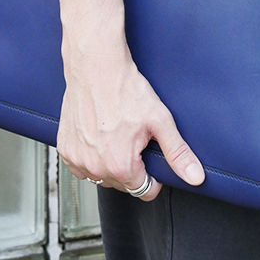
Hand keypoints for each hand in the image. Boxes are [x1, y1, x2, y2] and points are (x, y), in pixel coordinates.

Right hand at [57, 46, 204, 200]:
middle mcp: (95, 167)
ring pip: (102, 176)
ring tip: (116, 135)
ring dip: (111, 164)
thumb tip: (195, 176)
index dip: (153, 176)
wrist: (97, 68)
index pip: (144, 191)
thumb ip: (178, 153)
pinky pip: (82, 166)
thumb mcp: (160, 121)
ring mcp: (77, 159)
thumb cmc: (126, 90)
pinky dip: (92, 156)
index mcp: (120, 165)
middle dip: (132, 167)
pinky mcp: (65, 149)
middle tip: (133, 138)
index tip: (150, 157)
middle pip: (123, 185)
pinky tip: (100, 136)